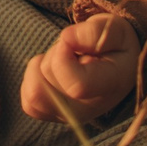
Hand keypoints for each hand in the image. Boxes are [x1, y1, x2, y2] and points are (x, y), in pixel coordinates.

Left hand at [19, 14, 138, 123]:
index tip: (70, 41)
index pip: (76, 86)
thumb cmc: (115, 45)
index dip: (63, 56)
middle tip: (75, 52)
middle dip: (54, 54)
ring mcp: (70, 116)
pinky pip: (28, 100)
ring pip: (34, 91)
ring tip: (65, 61)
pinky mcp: (53, 115)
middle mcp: (90, 109)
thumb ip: (94, 32)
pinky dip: (34, 79)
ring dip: (43, 67)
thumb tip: (66, 39)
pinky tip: (53, 71)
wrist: (118, 64)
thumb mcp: (115, 29)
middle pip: (48, 79)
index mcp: (110, 87)